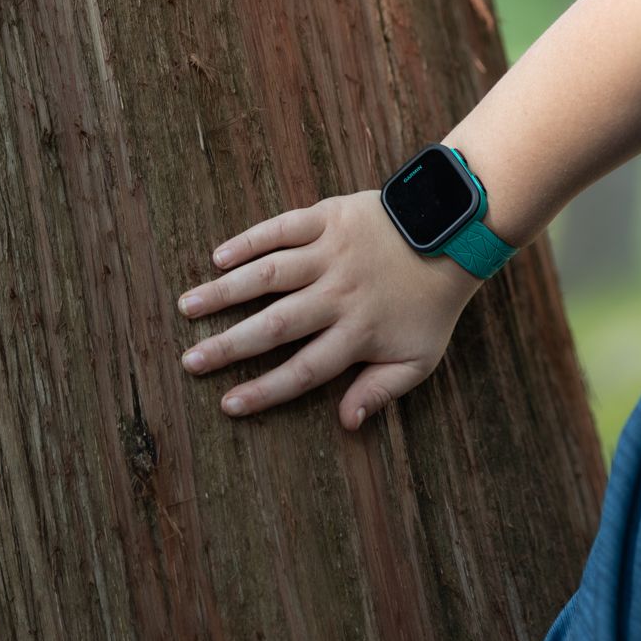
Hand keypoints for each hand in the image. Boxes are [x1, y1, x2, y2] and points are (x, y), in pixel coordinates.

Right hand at [177, 190, 486, 430]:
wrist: (452, 234)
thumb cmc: (431, 302)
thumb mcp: (419, 358)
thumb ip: (382, 391)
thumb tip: (347, 423)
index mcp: (358, 333)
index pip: (304, 370)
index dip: (265, 390)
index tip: (228, 404)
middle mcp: (338, 294)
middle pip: (276, 325)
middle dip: (230, 346)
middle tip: (190, 361)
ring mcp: (330, 253)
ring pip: (269, 274)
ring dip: (226, 292)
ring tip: (188, 307)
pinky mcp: (327, 218)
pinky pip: (281, 228)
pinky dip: (249, 241)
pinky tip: (219, 257)